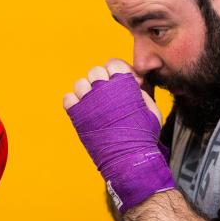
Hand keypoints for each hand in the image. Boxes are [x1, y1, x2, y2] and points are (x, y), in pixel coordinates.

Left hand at [64, 58, 173, 212]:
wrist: (129, 157)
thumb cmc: (144, 134)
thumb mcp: (151, 108)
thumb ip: (140, 92)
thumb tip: (132, 83)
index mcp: (123, 83)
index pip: (113, 62)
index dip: (116, 71)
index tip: (119, 84)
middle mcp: (103, 88)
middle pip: (95, 71)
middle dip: (101, 80)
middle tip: (107, 96)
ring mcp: (89, 101)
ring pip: (80, 83)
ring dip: (86, 91)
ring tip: (94, 104)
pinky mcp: (77, 115)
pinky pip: (68, 99)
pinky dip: (74, 103)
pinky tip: (83, 111)